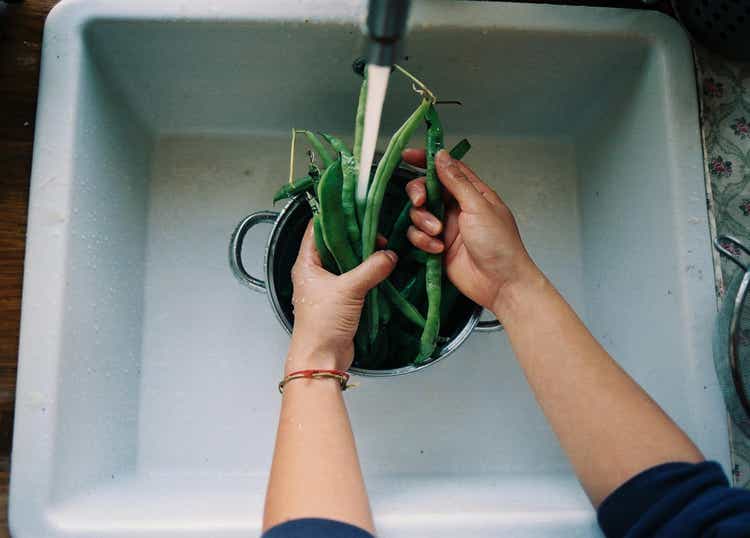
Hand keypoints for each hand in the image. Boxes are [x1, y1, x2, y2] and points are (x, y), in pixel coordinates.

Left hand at [286, 221, 396, 372]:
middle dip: (355, 235)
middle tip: (376, 229)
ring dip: (363, 255)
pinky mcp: (340, 299)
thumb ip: (372, 269)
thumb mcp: (349, 290)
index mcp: (306, 263)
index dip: (334, 215)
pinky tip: (381, 266)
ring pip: (346, 261)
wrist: (321, 358)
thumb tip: (390, 255)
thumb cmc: (322, 324)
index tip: (355, 206)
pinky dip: (367, 271)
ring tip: (382, 246)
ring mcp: (327, 285)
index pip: (317, 229)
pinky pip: (354, 278)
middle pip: (335, 244)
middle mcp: (315, 271)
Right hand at [401, 148, 541, 318]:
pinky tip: (437, 249)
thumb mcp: (478, 207)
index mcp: (472, 193)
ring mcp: (446, 227)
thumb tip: (441, 156)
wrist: (500, 283)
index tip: (408, 156)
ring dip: (423, 223)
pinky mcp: (437, 246)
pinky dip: (423, 241)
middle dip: (419, 195)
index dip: (427, 160)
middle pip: (426, 190)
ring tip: (438, 234)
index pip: (447, 169)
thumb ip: (456, 181)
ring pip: (419, 214)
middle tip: (421, 202)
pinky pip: (418, 236)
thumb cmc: (500, 245)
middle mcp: (457, 208)